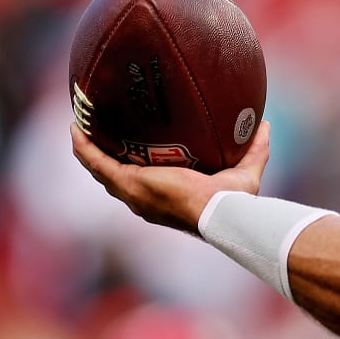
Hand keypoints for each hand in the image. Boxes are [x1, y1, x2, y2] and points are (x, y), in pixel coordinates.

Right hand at [71, 121, 271, 232]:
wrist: (221, 214)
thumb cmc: (234, 203)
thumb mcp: (245, 172)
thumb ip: (255, 150)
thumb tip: (264, 125)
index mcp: (165, 198)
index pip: (145, 184)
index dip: (134, 168)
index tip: (133, 148)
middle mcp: (144, 199)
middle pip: (116, 177)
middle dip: (105, 157)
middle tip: (99, 132)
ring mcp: (132, 193)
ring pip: (101, 170)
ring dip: (88, 149)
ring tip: (81, 126)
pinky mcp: (127, 183)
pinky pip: (96, 162)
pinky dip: (84, 146)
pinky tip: (75, 128)